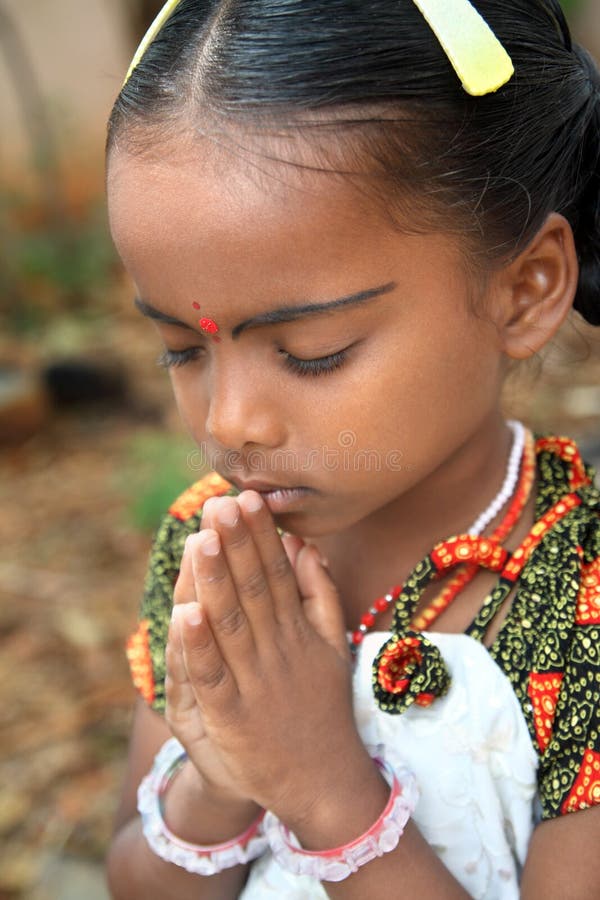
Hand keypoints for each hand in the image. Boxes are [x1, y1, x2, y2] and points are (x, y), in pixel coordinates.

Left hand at [166, 491, 363, 826]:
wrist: (323, 781)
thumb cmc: (323, 707)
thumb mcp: (333, 644)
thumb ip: (321, 594)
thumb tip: (306, 545)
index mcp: (298, 631)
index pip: (276, 574)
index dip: (260, 536)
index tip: (247, 498)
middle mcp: (277, 651)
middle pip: (253, 590)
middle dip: (236, 544)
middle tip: (221, 502)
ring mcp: (254, 683)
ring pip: (231, 624)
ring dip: (216, 581)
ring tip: (204, 538)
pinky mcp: (232, 716)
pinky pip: (213, 676)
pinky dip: (199, 646)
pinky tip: (187, 612)